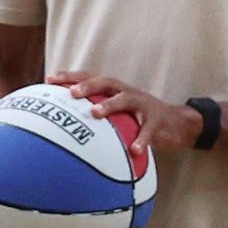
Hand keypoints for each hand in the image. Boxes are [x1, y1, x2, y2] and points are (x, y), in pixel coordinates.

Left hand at [53, 68, 191, 161]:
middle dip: (88, 85)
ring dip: (110, 105)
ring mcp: (143, 105)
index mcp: (116, 90)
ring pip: (126, 99)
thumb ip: (98, 116)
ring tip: (95, 113)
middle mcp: (128, 92)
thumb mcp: (119, 114)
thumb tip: (67, 128)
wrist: (177, 124)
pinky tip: (133, 151)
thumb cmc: (140, 120)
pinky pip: (148, 130)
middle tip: (72, 93)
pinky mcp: (158, 121)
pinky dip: (141, 140)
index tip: (49, 78)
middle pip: (106, 82)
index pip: (91, 78)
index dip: (71, 76)